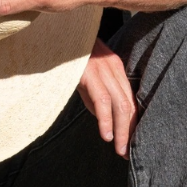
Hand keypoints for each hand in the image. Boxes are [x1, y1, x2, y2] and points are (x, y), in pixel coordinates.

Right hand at [77, 38, 136, 157]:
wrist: (55, 33)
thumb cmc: (68, 57)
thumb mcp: (86, 78)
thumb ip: (96, 98)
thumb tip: (104, 121)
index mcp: (116, 69)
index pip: (129, 101)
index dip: (132, 125)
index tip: (130, 144)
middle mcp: (114, 69)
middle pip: (128, 106)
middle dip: (130, 132)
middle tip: (127, 153)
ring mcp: (103, 70)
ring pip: (120, 106)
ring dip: (121, 131)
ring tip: (120, 149)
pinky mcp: (90, 73)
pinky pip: (102, 100)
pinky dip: (106, 120)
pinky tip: (106, 135)